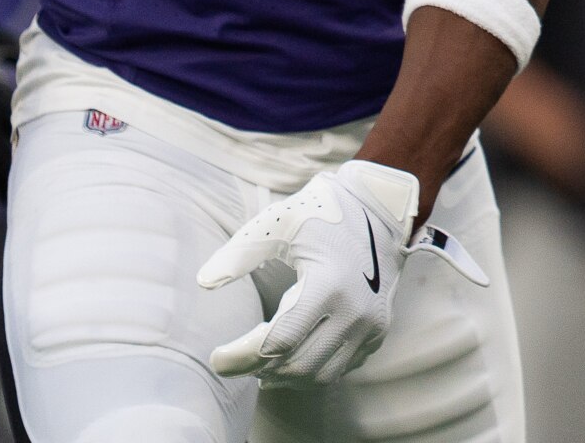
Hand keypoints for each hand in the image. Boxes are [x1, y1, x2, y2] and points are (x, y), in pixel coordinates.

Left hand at [197, 159, 420, 382]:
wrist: (380, 209)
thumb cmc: (323, 213)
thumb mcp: (278, 223)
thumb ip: (239, 254)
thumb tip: (204, 281)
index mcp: (327, 284)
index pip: (277, 343)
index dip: (240, 359)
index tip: (216, 358)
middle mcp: (355, 310)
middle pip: (297, 366)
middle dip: (258, 369)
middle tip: (236, 361)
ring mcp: (371, 323)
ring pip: (321, 375)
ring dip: (285, 376)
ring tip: (261, 364)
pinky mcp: (379, 329)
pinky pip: (342, 366)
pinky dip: (313, 369)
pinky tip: (293, 355)